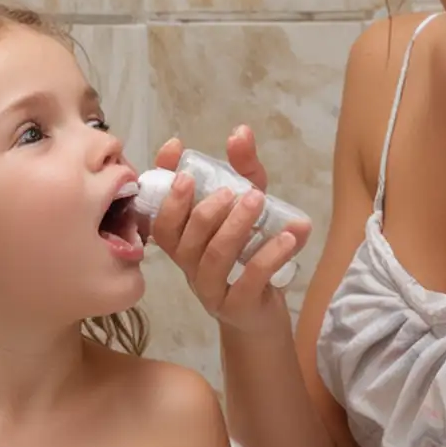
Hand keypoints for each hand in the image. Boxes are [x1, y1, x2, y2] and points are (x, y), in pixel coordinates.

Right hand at [146, 126, 312, 333]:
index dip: (160, 178)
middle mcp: (187, 263)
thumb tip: (240, 132)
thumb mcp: (248, 207)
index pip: (157, 210)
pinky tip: (288, 237)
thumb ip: (244, 171)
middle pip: (180, 236)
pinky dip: (268, 256)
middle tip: (235, 191)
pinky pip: (248, 281)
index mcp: (181, 239)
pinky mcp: (237, 307)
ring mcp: (209, 288)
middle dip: (204, 209)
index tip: (175, 147)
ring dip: (235, 226)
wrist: (260, 314)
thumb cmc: (247, 254)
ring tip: (257, 201)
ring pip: (212, 256)